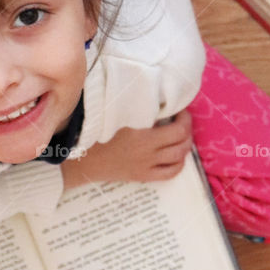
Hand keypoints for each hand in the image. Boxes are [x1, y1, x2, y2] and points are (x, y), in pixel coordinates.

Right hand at [61, 110, 192, 188]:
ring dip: (185, 145)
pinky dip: (179, 164)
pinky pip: (170, 173)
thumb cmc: (95, 133)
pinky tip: (176, 155)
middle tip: (182, 120)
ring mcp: (147, 166)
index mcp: (142, 137)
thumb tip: (153, 93)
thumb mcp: (116, 115)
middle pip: (182, 143)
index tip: (180, 109)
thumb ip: (135, 106)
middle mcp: (148, 153)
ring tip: (180, 135)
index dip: (185, 118)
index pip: (178, 129)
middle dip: (187, 129)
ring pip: (180, 157)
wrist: (82, 161)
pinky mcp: (143, 176)